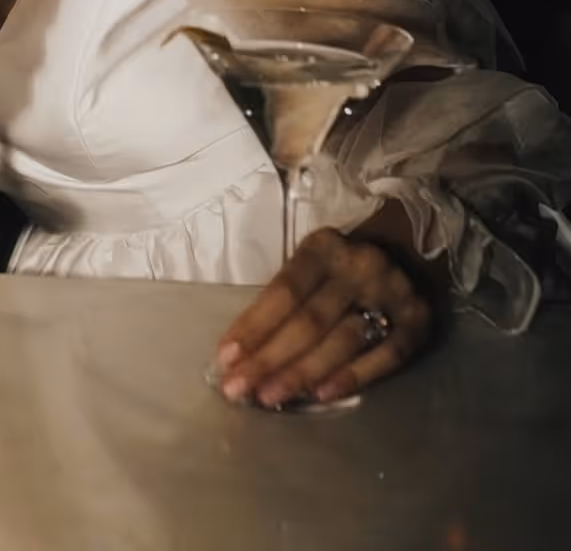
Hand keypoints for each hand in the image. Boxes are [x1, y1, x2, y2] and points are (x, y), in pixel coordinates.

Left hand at [212, 227, 434, 408]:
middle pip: (309, 320)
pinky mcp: (419, 323)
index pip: (284, 290)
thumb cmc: (341, 267)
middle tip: (238, 389)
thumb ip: (284, 298)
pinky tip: (320, 396)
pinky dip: (352, 377)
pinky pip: (385, 356)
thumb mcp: (311, 264)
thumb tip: (240, 350)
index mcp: (324, 248)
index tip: (225, 357)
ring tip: (269, 397)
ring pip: (342, 340)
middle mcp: (359, 267)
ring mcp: (392, 295)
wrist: (410, 252)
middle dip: (269, 358)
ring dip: (302, 373)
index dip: (254, 325)